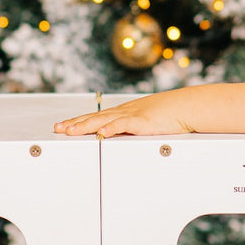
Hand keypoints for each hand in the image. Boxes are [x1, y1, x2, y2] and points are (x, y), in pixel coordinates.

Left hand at [54, 91, 193, 136]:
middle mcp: (124, 112)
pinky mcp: (142, 122)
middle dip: (75, 123)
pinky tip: (100, 133)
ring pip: (103, 121)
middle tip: (58, 129)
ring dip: (85, 126)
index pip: (96, 117)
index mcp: (124, 113)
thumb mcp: (146, 121)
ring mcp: (132, 116)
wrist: (185, 106)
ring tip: (70, 131)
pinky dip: (110, 129)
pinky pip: (123, 125)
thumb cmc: (169, 115)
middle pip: (94, 118)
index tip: (63, 125)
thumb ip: (133, 128)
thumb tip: (122, 137)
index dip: (79, 121)